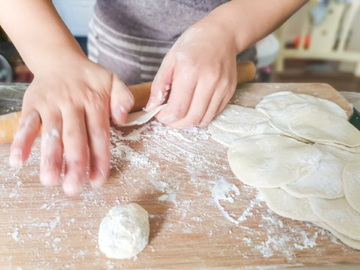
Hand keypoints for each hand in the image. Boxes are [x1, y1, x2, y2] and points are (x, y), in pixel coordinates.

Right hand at [9, 54, 133, 195]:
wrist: (60, 59)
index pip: (99, 134)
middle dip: (75, 163)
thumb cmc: (90, 79)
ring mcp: (50, 104)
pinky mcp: (32, 104)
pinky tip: (18, 162)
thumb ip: (123, 98)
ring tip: (50, 180)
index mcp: (94, 101)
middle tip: (74, 188)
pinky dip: (21, 141)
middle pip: (75, 137)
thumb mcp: (113, 81)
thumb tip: (123, 119)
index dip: (100, 158)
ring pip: (50, 133)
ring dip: (49, 157)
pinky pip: (26, 124)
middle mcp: (72, 104)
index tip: (98, 180)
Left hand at [146, 20, 237, 127]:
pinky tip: (194, 107)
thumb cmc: (193, 44)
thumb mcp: (170, 59)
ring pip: (204, 119)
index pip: (177, 108)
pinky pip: (214, 113)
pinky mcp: (230, 91)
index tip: (160, 115)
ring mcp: (222, 87)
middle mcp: (208, 80)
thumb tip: (152, 107)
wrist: (221, 35)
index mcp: (189, 71)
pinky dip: (202, 116)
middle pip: (191, 118)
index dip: (166, 118)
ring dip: (190, 122)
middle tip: (169, 119)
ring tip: (181, 114)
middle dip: (176, 124)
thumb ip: (159, 85)